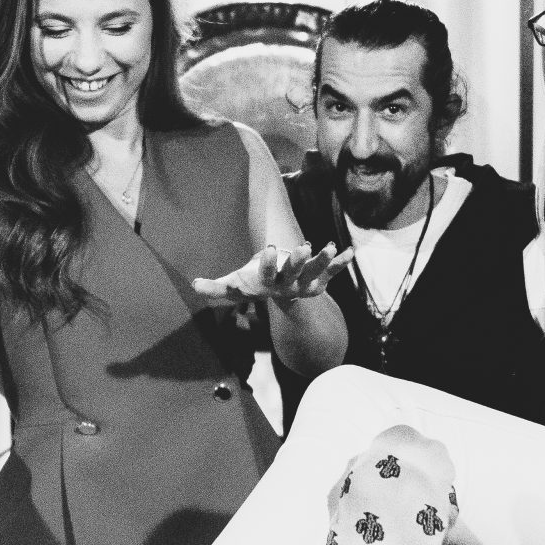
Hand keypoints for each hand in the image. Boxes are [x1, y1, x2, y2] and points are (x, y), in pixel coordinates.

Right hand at [191, 243, 352, 308]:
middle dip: (298, 261)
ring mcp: (306, 282)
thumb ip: (217, 288)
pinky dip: (341, 263)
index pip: (267, 274)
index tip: (267, 249)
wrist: (282, 297)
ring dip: (323, 261)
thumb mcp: (236, 285)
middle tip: (303, 247)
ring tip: (330, 246)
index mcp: (268, 283)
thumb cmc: (256, 284)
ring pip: (315, 272)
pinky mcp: (320, 279)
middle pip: (294, 273)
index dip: (268, 263)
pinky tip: (351, 252)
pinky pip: (333, 271)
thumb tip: (193, 285)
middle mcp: (289, 284)